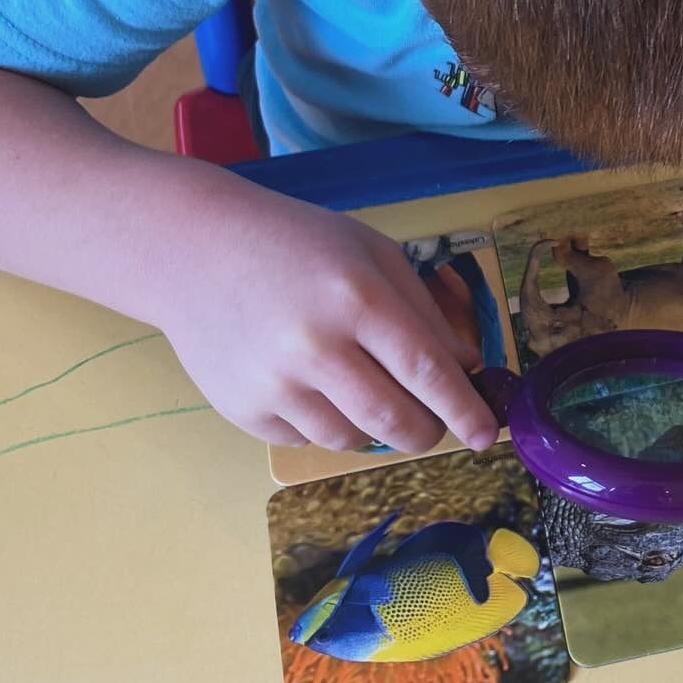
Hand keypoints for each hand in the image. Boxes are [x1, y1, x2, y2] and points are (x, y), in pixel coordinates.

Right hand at [154, 190, 495, 453]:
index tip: (487, 435)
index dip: (464, 409)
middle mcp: (316, 346)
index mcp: (357, 298)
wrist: (195, 250)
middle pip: (395, 418)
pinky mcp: (243, 410)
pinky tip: (311, 382)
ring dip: (375, 426)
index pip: (426, 370)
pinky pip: (307, 439)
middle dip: (428, 429)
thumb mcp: (373, 254)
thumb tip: (464, 368)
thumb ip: (423, 312)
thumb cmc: (298, 242)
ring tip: (361, 383)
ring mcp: (274, 383)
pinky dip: (325, 422)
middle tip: (433, 420)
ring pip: (353, 438)